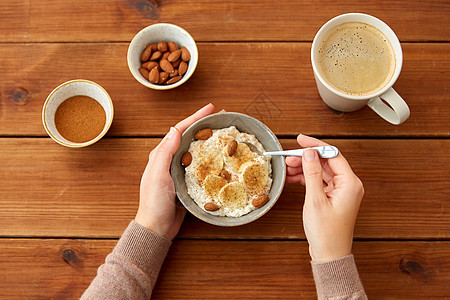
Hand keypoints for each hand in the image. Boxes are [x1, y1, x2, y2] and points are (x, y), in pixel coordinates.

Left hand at [135, 103, 215, 239]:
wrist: (157, 227)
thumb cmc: (154, 202)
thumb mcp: (157, 176)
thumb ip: (165, 153)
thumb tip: (174, 130)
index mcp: (161, 155)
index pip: (180, 130)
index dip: (195, 117)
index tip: (210, 109)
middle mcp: (170, 160)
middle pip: (189, 136)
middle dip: (204, 124)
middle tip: (221, 117)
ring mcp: (179, 171)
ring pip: (196, 149)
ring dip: (209, 138)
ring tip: (223, 132)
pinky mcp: (187, 182)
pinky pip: (201, 164)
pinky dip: (210, 157)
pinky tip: (220, 157)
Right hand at [286, 134, 363, 262]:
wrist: (329, 254)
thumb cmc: (327, 233)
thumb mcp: (315, 200)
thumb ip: (312, 174)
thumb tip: (309, 154)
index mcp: (350, 183)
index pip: (333, 154)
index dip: (315, 145)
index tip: (300, 140)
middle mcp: (348, 185)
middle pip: (326, 161)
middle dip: (307, 157)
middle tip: (289, 156)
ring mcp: (341, 191)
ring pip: (321, 170)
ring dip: (305, 167)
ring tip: (288, 167)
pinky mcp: (334, 197)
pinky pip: (320, 181)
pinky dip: (307, 178)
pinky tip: (293, 177)